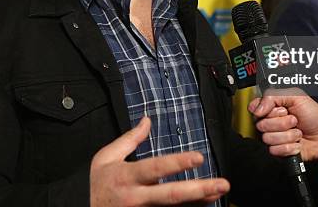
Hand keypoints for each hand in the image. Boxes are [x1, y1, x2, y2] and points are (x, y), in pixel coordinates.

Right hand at [90, 117, 229, 205]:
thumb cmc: (94, 184)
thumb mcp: (105, 157)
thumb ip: (129, 139)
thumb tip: (147, 120)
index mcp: (126, 177)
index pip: (155, 168)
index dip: (177, 163)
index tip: (198, 157)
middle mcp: (135, 198)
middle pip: (171, 195)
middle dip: (199, 189)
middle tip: (223, 184)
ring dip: (198, 202)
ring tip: (218, 194)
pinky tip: (203, 204)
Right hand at [249, 94, 317, 160]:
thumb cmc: (314, 114)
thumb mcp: (296, 96)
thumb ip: (273, 96)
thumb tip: (257, 109)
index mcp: (271, 107)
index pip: (254, 109)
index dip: (267, 110)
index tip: (282, 109)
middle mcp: (270, 122)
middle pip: (261, 125)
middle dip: (282, 123)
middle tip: (294, 120)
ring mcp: (274, 137)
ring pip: (268, 139)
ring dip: (288, 135)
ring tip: (297, 132)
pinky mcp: (278, 151)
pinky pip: (275, 150)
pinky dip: (290, 147)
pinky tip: (297, 143)